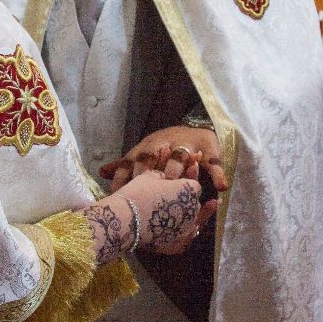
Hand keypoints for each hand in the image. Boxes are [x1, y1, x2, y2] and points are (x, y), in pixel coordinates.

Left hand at [100, 126, 228, 193]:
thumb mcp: (145, 153)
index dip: (126, 174)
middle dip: (148, 169)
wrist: (198, 128)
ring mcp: (188, 146)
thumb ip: (125, 164)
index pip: (133, 160)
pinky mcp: (209, 150)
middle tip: (144, 187)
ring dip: (177, 168)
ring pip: (181, 155)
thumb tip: (101, 172)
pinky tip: (221, 187)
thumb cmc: (166, 147)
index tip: (118, 193)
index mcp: (148, 147)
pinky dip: (218, 174)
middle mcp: (166, 144)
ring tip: (175, 183)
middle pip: (154, 155)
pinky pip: (214, 162)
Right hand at [116, 172, 216, 254]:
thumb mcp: (150, 176)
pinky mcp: (178, 245)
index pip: (194, 184)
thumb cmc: (138, 192)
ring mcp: (187, 229)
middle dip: (191, 198)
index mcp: (190, 190)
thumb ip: (162, 175)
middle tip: (187, 194)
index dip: (189, 179)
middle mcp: (194, 210)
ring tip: (206, 209)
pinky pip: (187, 238)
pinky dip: (187, 233)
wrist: (125, 219)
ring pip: (195, 221)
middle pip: (196, 203)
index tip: (189, 172)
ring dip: (197, 215)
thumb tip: (165, 176)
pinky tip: (190, 231)